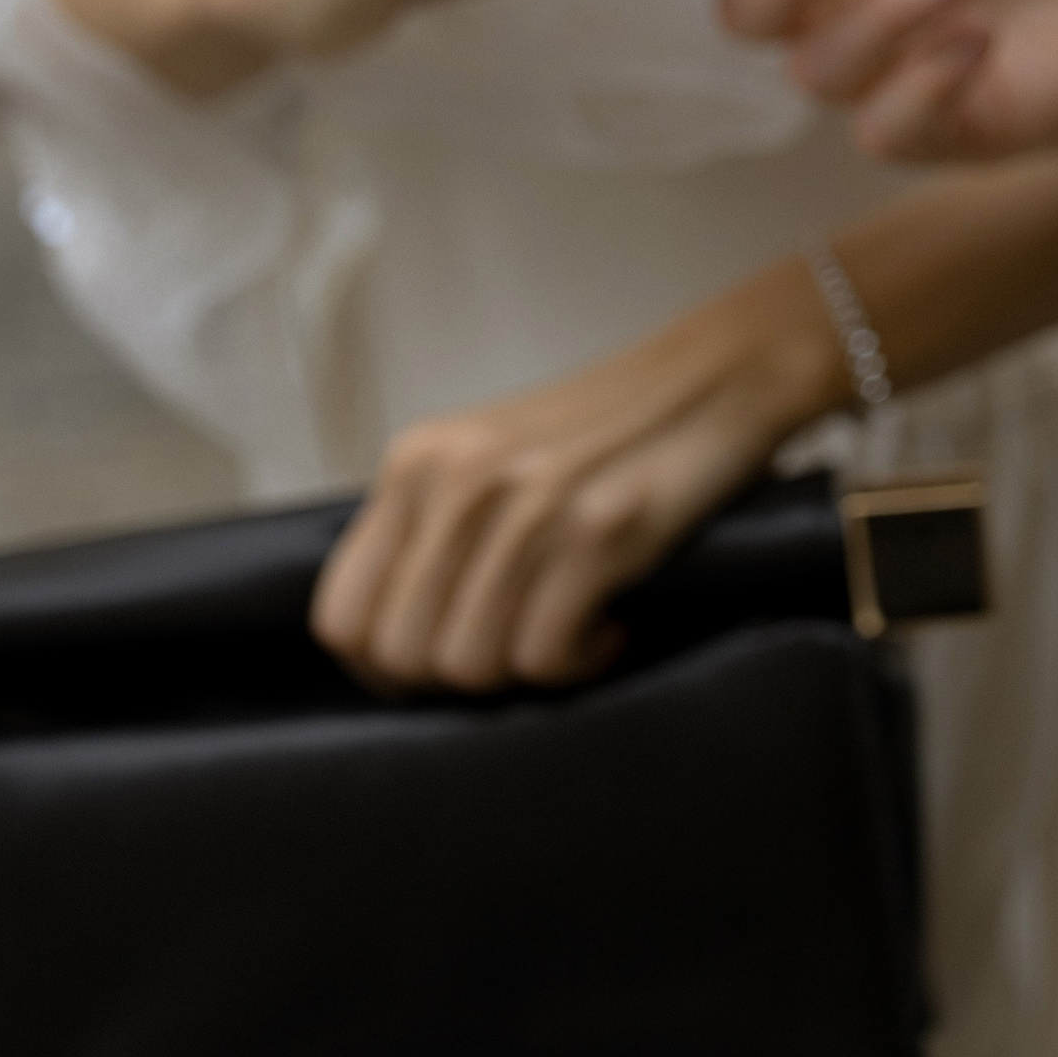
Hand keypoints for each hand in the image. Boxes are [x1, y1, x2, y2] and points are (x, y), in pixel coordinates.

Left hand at [310, 262, 845, 688]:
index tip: (435, 670)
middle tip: (516, 653)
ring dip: (524, 674)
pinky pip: (543, 658)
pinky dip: (580, 664)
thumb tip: (395, 644)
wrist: (718, 376)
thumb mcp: (492, 458)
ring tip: (570, 631)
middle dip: (457, 680)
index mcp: (417, 463)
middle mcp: (457, 481)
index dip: (380, 669)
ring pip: (468, 667)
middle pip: (402, 655)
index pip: (339, 613)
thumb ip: (434, 528)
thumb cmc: (609, 430)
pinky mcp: (594, 533)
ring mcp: (525, 507)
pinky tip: (610, 625)